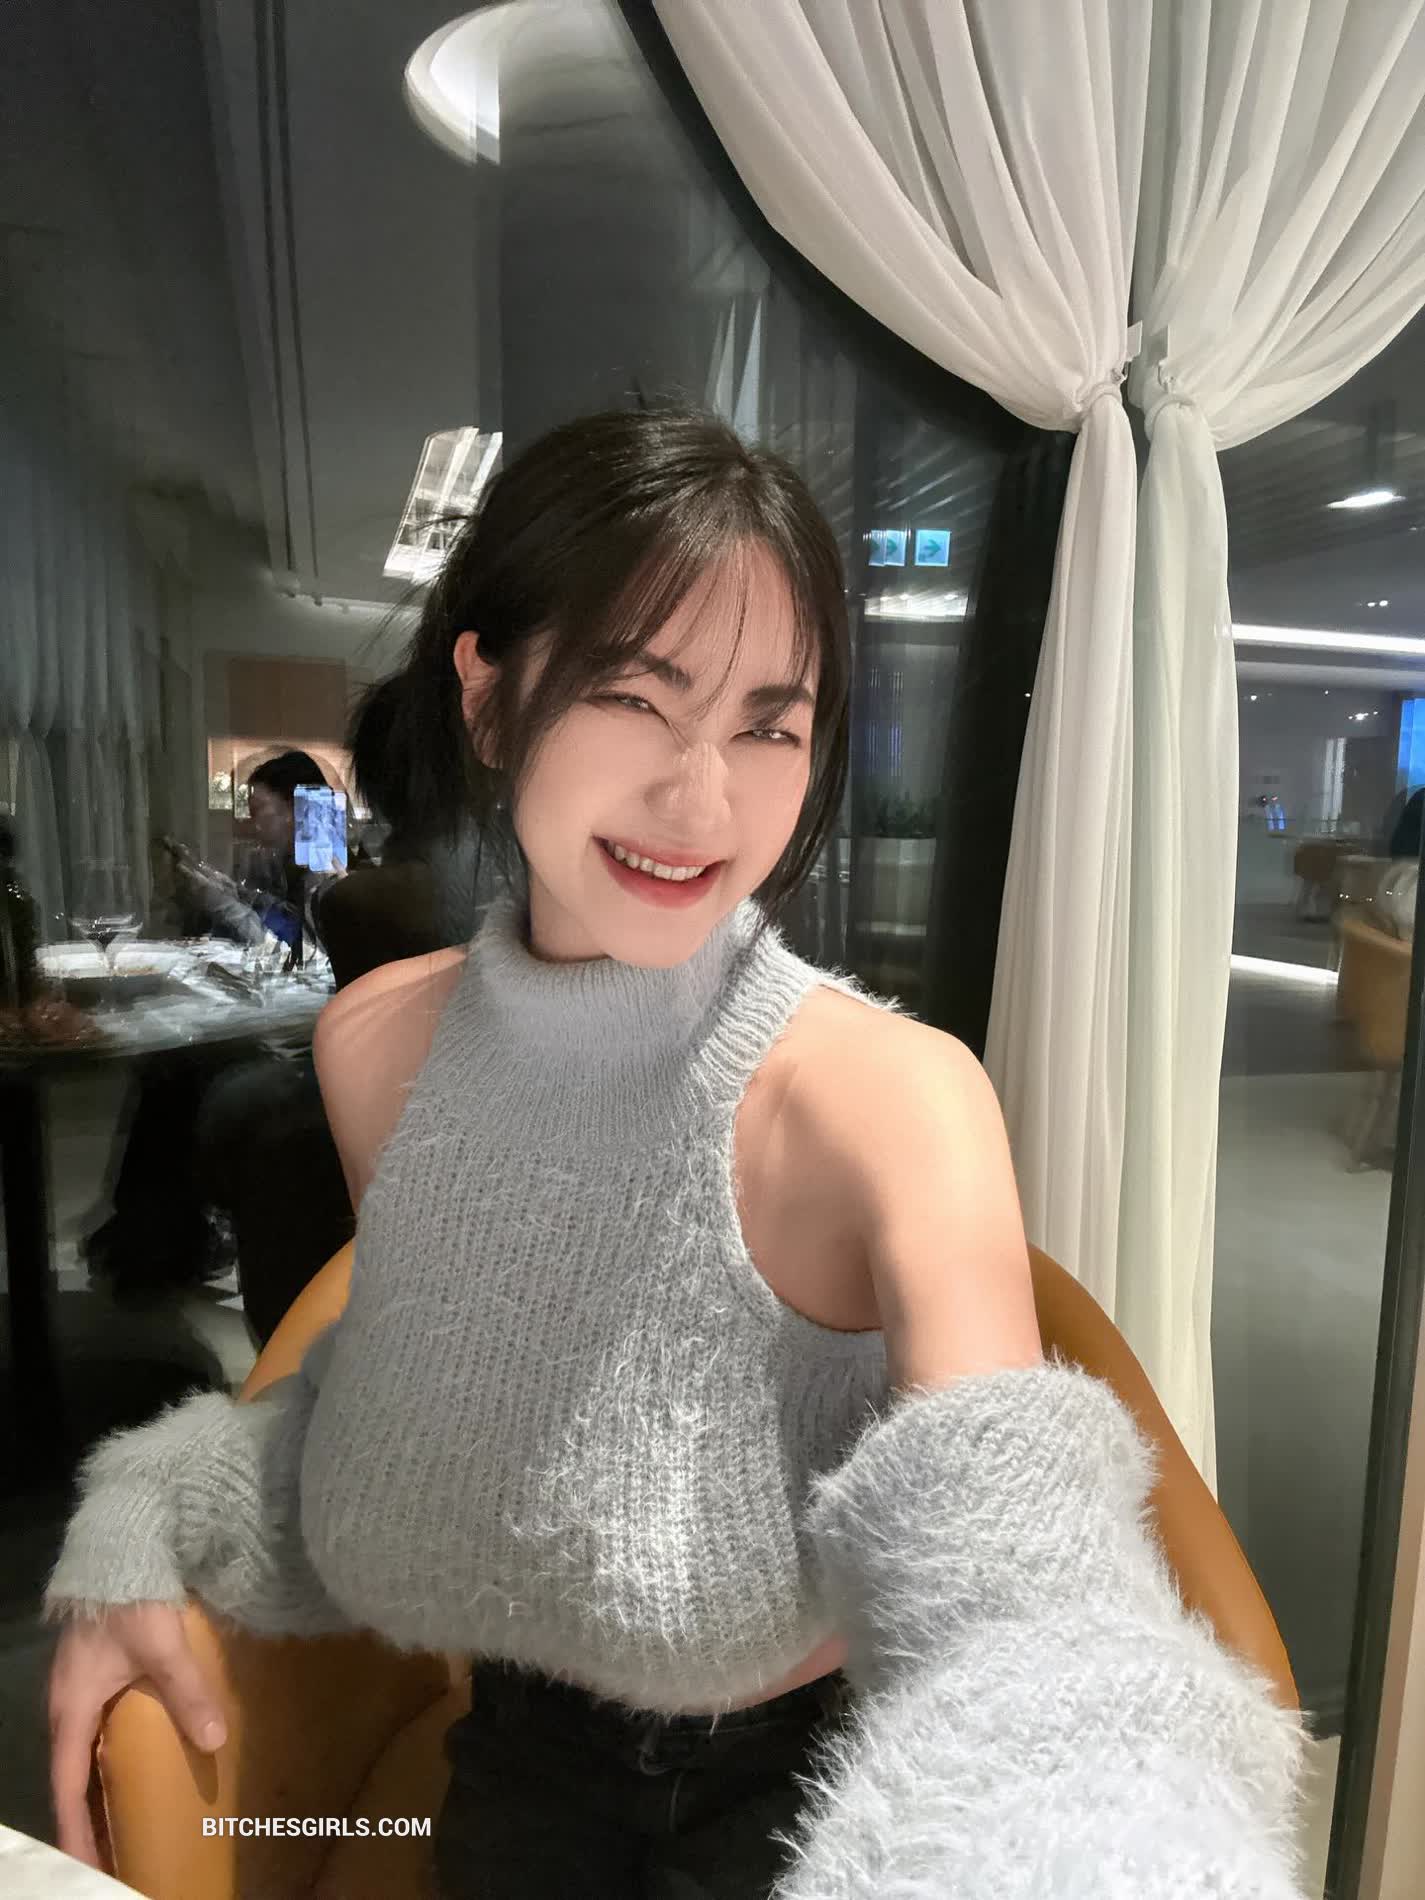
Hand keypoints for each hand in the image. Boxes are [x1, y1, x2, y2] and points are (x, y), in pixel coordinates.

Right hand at [48, 1604, 227, 1869]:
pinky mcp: (97, 1669)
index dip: (77, 1829)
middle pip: (72, 1773)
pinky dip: (110, 1753)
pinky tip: (135, 1759)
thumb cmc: (133, 1597)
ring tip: (123, 1818)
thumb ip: (187, 1692)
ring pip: (85, 1749)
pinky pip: (98, 1726)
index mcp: (72, 1707)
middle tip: (112, 1853)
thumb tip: (214, 1742)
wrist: (123, 1541)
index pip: (67, 1785)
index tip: (89, 1866)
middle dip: (89, 1815)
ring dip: (100, 1784)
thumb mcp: (162, 1646)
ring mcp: (80, 1685)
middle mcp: (68, 1703)